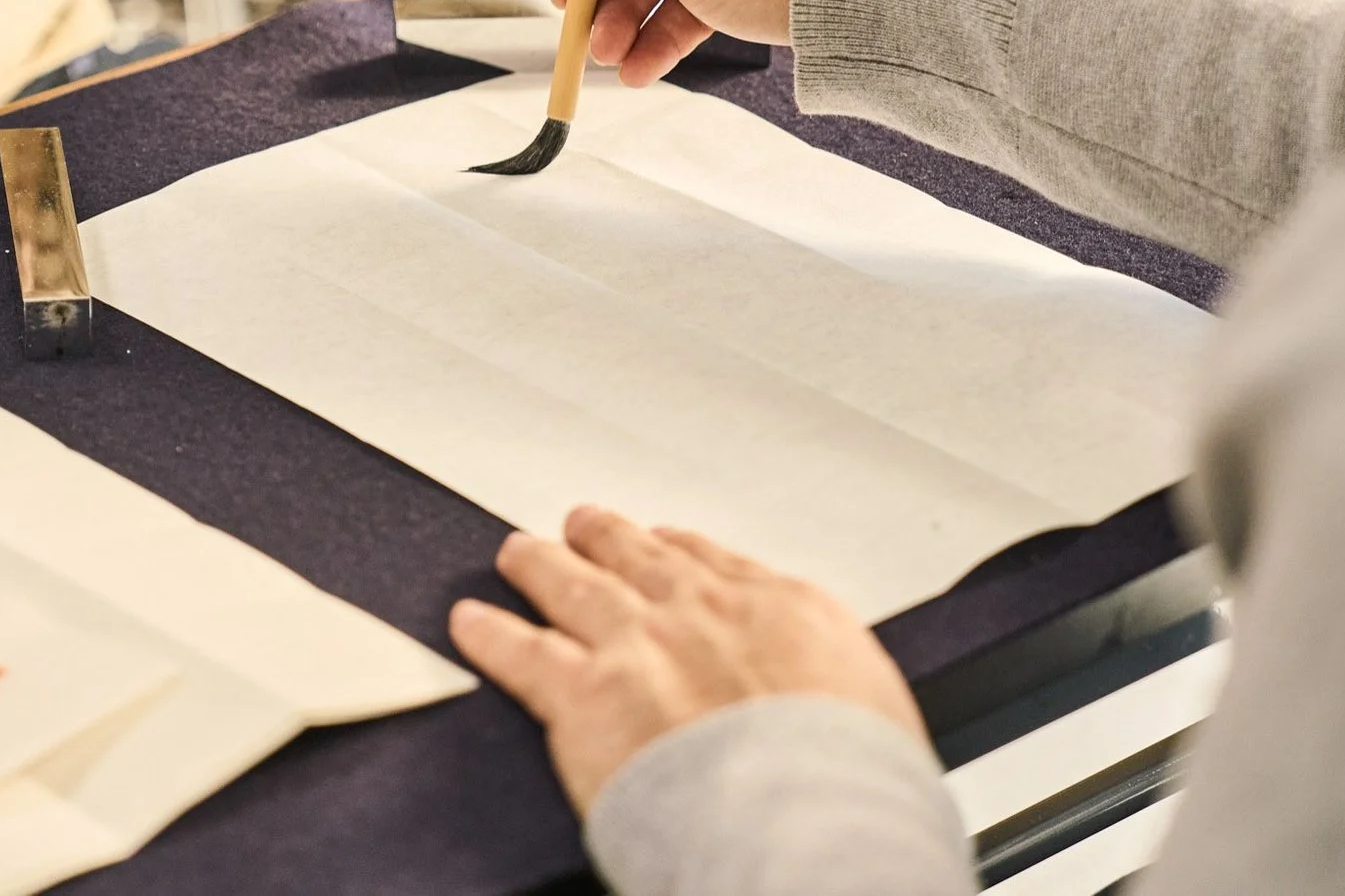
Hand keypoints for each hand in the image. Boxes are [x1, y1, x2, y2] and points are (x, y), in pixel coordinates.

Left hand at [449, 507, 924, 813]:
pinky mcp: (581, 693)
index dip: (678, 553)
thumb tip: (832, 708)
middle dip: (607, 539)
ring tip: (520, 553)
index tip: (665, 548)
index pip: (718, 565)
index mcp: (783, 611)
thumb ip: (831, 686)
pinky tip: (470, 622)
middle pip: (637, 558)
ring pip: (572, 585)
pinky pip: (519, 652)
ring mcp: (637, 645)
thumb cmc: (853, 784)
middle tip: (586, 526)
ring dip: (541, 565)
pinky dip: (490, 634)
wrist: (807, 819)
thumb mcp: (874, 709)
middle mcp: (702, 613)